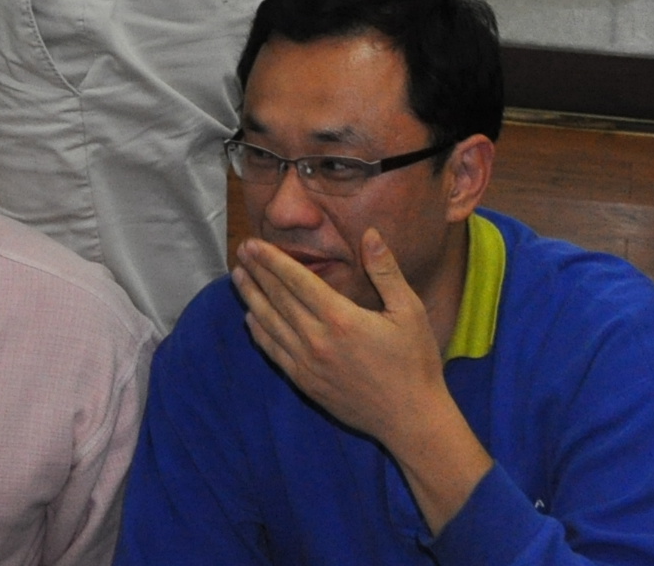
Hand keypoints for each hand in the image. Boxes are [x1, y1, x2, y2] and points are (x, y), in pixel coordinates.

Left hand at [233, 230, 492, 532]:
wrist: (411, 420)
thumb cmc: (415, 362)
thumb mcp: (409, 310)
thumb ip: (386, 270)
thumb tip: (370, 233)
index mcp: (341, 319)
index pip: (295, 281)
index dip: (272, 260)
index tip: (253, 243)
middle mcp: (317, 340)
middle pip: (277, 298)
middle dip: (257, 271)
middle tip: (241, 251)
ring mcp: (308, 364)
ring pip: (269, 324)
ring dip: (251, 297)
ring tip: (238, 276)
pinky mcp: (305, 383)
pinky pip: (273, 352)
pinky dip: (259, 331)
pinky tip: (251, 318)